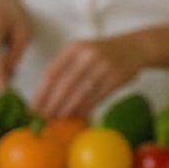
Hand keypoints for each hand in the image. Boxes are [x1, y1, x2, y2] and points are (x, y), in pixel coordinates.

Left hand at [32, 34, 146, 119]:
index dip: (41, 93)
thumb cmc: (102, 53)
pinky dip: (85, 108)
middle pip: (63, 84)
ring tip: (57, 119)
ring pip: (80, 92)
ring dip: (67, 108)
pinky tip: (77, 116)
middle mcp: (87, 55)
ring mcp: (103, 66)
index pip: (51, 73)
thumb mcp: (82, 52)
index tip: (33, 107)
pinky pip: (96, 97)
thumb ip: (65, 68)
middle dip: (51, 104)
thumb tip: (46, 96)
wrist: (135, 47)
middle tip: (43, 118)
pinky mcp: (116, 78)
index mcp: (74, 48)